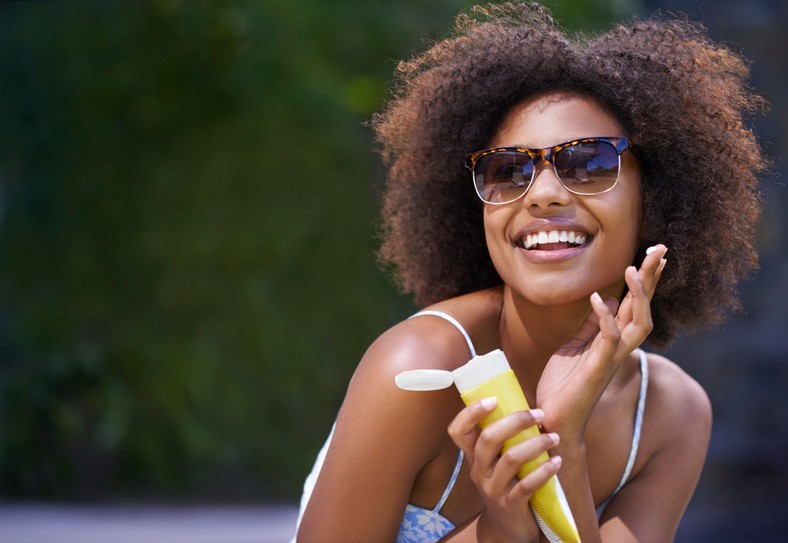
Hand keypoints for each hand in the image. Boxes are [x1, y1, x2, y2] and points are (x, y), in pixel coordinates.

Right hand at [448, 398, 560, 542]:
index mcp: (473, 457)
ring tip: (554, 437)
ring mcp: (493, 489)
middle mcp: (479, 471)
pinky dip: (544, 471)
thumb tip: (528, 408)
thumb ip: (504, 441)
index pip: (458, 431)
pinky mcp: (510, 505)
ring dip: (535, 444)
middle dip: (515, 421)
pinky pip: (527, 485)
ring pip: (510, 459)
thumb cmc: (507, 485)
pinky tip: (557, 462)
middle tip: (539, 414)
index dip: (470, 413)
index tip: (492, 399)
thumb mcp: (496, 464)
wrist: (508, 529)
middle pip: (488, 439)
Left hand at [536, 245, 666, 439]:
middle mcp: (618, 348)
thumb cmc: (563, 386)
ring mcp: (611, 358)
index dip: (645, 280)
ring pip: (637, 323)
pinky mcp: (598, 369)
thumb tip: (600, 300)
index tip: (655, 255)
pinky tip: (598, 299)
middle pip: (644, 308)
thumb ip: (589, 327)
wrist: (554, 419)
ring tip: (633, 268)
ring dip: (637, 296)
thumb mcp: (573, 348)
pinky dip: (605, 318)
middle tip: (660, 250)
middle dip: (652, 279)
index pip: (634, 304)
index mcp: (612, 340)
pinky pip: (609, 340)